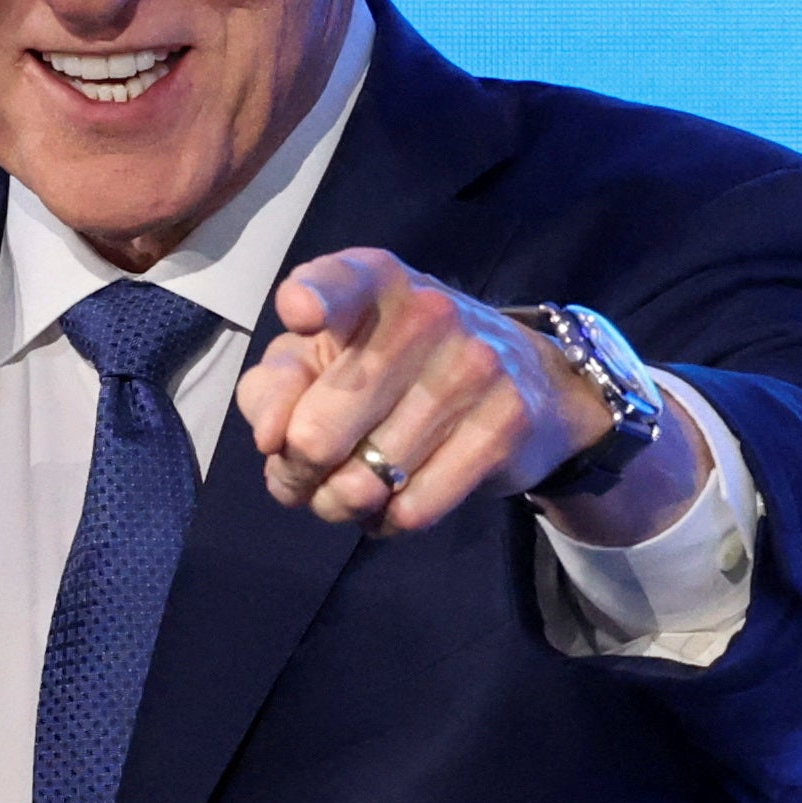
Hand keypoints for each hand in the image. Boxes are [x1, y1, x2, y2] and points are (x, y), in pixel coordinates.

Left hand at [233, 247, 630, 535]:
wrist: (530, 381)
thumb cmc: (396, 363)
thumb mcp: (326, 355)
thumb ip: (274, 386)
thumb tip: (271, 438)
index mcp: (372, 280)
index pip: (335, 282)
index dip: (309, 300)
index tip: (302, 317)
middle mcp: (425, 314)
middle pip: (316, 435)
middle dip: (294, 473)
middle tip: (302, 474)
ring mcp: (472, 369)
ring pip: (362, 484)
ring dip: (337, 504)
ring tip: (346, 489)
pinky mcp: (504, 425)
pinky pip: (413, 510)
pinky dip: (386, 521)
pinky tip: (389, 503)